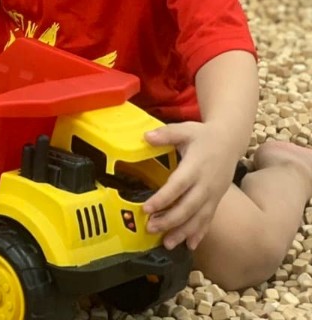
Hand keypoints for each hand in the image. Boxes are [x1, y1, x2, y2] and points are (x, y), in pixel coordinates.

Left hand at [142, 122, 237, 250]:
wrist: (230, 141)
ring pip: (199, 218)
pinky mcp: (217, 200)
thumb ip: (166, 134)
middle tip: (150, 228)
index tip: (146, 209)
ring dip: (183, 232)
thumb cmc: (203, 135)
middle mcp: (206, 184)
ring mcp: (213, 194)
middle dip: (169, 220)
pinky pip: (208, 219)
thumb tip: (145, 136)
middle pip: (188, 207)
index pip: (178, 186)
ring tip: (167, 244)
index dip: (163, 199)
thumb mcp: (185, 129)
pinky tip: (190, 245)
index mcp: (196, 166)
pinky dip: (199, 233)